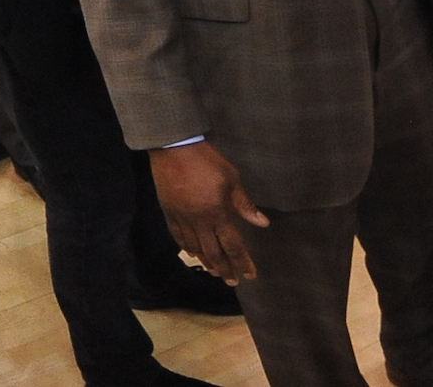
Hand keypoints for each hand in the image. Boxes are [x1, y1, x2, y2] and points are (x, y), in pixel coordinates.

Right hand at [149, 142, 266, 284]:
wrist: (174, 151)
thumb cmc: (208, 162)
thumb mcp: (232, 179)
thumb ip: (245, 204)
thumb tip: (263, 223)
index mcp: (217, 214)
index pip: (233, 245)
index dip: (242, 262)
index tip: (250, 275)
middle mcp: (199, 223)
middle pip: (214, 253)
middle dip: (225, 269)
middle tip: (233, 281)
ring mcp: (183, 220)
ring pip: (196, 249)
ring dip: (207, 263)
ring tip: (216, 272)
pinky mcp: (170, 215)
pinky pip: (179, 239)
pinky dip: (188, 249)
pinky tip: (193, 254)